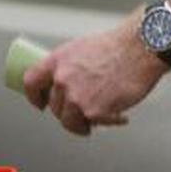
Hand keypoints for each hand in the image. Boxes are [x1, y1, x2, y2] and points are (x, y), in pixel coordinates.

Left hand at [22, 16, 169, 136]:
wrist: (139, 49)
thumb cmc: (117, 46)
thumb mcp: (82, 48)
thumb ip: (69, 66)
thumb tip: (63, 82)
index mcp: (57, 60)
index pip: (31, 82)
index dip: (34, 96)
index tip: (40, 104)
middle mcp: (62, 79)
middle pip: (54, 106)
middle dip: (66, 111)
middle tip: (81, 110)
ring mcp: (76, 97)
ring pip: (69, 121)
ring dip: (81, 123)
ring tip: (96, 119)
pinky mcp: (93, 112)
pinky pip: (92, 125)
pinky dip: (106, 124)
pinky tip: (119, 116)